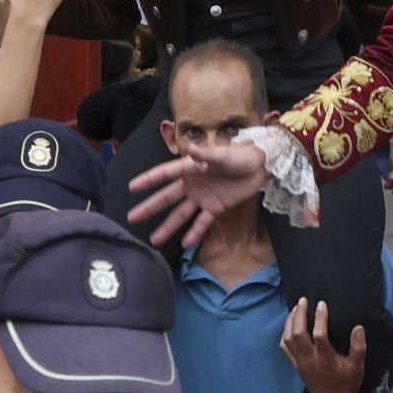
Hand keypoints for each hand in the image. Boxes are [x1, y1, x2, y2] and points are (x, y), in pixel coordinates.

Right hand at [126, 142, 272, 247]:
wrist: (261, 167)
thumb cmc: (240, 155)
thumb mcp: (224, 154)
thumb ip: (207, 155)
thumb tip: (192, 149)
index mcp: (191, 168)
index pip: (165, 174)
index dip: (148, 180)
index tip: (132, 188)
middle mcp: (192, 184)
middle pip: (167, 198)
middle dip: (150, 207)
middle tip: (131, 218)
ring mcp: (202, 197)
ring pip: (181, 214)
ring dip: (168, 226)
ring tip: (153, 240)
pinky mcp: (216, 207)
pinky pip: (202, 222)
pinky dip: (194, 232)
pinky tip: (184, 243)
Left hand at [279, 298, 365, 392]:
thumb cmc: (347, 383)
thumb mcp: (357, 367)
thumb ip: (358, 347)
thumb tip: (358, 327)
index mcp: (325, 359)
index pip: (319, 335)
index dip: (320, 318)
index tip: (322, 304)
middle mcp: (310, 360)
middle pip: (297, 334)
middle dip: (299, 315)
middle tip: (303, 300)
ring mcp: (300, 363)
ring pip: (288, 339)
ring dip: (290, 322)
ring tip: (295, 308)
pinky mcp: (296, 365)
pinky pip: (284, 348)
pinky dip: (284, 333)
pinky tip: (289, 324)